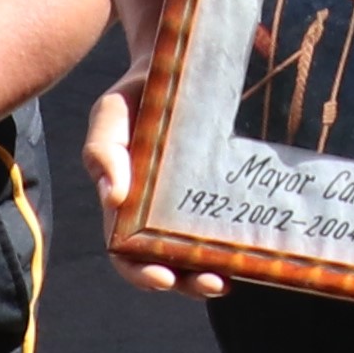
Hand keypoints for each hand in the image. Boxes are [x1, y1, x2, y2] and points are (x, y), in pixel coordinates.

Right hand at [82, 85, 230, 300]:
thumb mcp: (108, 117)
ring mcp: (189, 205)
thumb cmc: (134, 98)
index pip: (127, 253)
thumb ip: (103, 153)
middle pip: (168, 262)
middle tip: (209, 284)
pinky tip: (249, 250)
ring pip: (198, 252)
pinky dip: (233, 243)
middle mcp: (157, 213)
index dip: (141, 273)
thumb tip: (114, 197)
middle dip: (186, 281)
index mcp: (125, 205)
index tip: (162, 279)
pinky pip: (224, 224)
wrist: (172, 68)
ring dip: (211, 272)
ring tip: (228, 278)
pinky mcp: (217, 190)